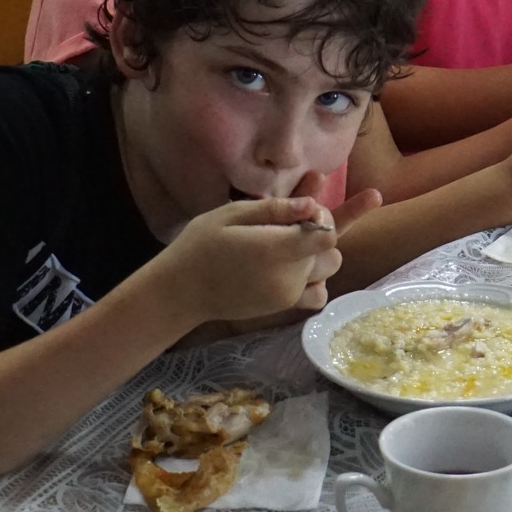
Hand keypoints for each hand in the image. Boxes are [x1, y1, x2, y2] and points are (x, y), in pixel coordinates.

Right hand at [164, 189, 373, 321]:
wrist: (182, 290)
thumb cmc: (200, 245)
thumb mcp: (231, 215)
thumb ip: (275, 208)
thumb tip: (312, 204)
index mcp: (276, 249)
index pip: (328, 233)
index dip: (322, 216)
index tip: (302, 210)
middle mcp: (289, 276)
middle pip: (330, 248)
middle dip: (317, 230)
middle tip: (287, 222)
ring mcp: (289, 295)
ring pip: (329, 268)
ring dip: (318, 253)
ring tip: (289, 242)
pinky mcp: (285, 307)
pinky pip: (319, 294)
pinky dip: (315, 280)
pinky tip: (296, 267)